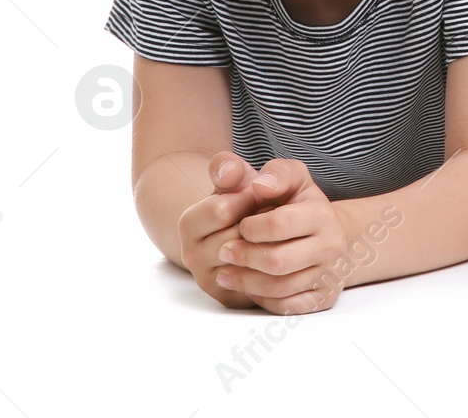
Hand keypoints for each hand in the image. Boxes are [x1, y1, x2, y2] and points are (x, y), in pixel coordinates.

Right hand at [176, 151, 267, 308]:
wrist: (252, 230)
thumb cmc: (248, 199)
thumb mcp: (241, 177)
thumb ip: (230, 168)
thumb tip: (232, 172)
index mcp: (188, 224)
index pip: (220, 211)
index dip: (247, 200)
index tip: (257, 197)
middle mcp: (192, 256)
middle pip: (236, 238)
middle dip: (262, 223)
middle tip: (271, 215)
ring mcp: (211, 280)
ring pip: (249, 263)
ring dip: (271, 243)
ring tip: (275, 232)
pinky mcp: (232, 298)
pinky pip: (259, 285)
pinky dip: (275, 267)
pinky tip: (278, 253)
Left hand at [215, 158, 354, 314]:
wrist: (329, 232)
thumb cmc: (298, 203)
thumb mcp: (290, 178)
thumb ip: (273, 172)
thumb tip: (260, 184)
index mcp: (322, 214)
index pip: (278, 224)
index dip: (251, 227)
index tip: (240, 224)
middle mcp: (332, 246)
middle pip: (277, 261)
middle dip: (243, 257)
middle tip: (224, 252)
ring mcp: (330, 274)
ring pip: (280, 288)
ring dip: (245, 282)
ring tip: (224, 273)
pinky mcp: (324, 297)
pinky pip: (287, 306)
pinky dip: (263, 299)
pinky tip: (248, 288)